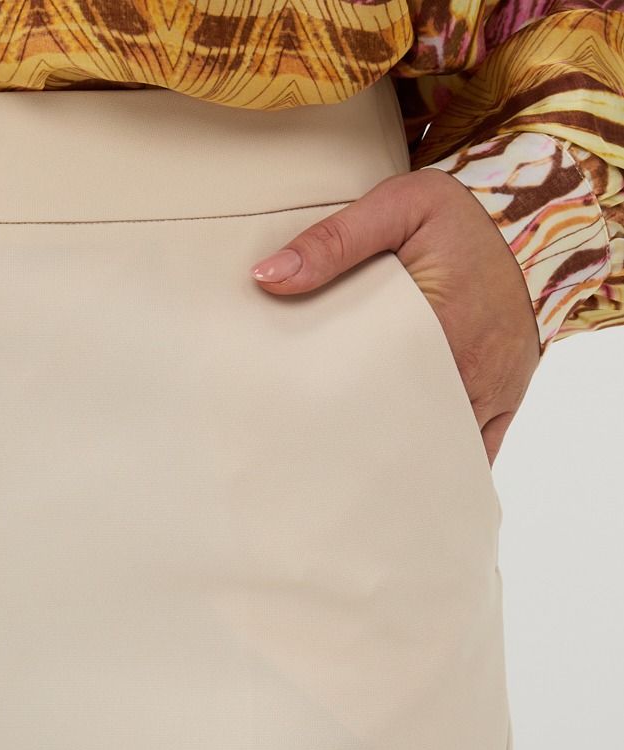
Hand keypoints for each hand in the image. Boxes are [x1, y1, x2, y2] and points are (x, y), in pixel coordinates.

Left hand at [249, 168, 541, 466]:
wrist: (539, 219)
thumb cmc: (465, 215)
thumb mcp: (398, 207)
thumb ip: (333, 241)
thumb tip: (267, 277)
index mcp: (440, 325)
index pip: (375, 388)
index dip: (335, 416)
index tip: (297, 433)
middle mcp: (470, 369)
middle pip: (404, 430)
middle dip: (360, 450)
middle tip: (311, 466)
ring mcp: (491, 391)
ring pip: (438, 449)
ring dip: (399, 463)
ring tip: (350, 482)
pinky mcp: (505, 400)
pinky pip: (476, 453)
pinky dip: (442, 470)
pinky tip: (405, 486)